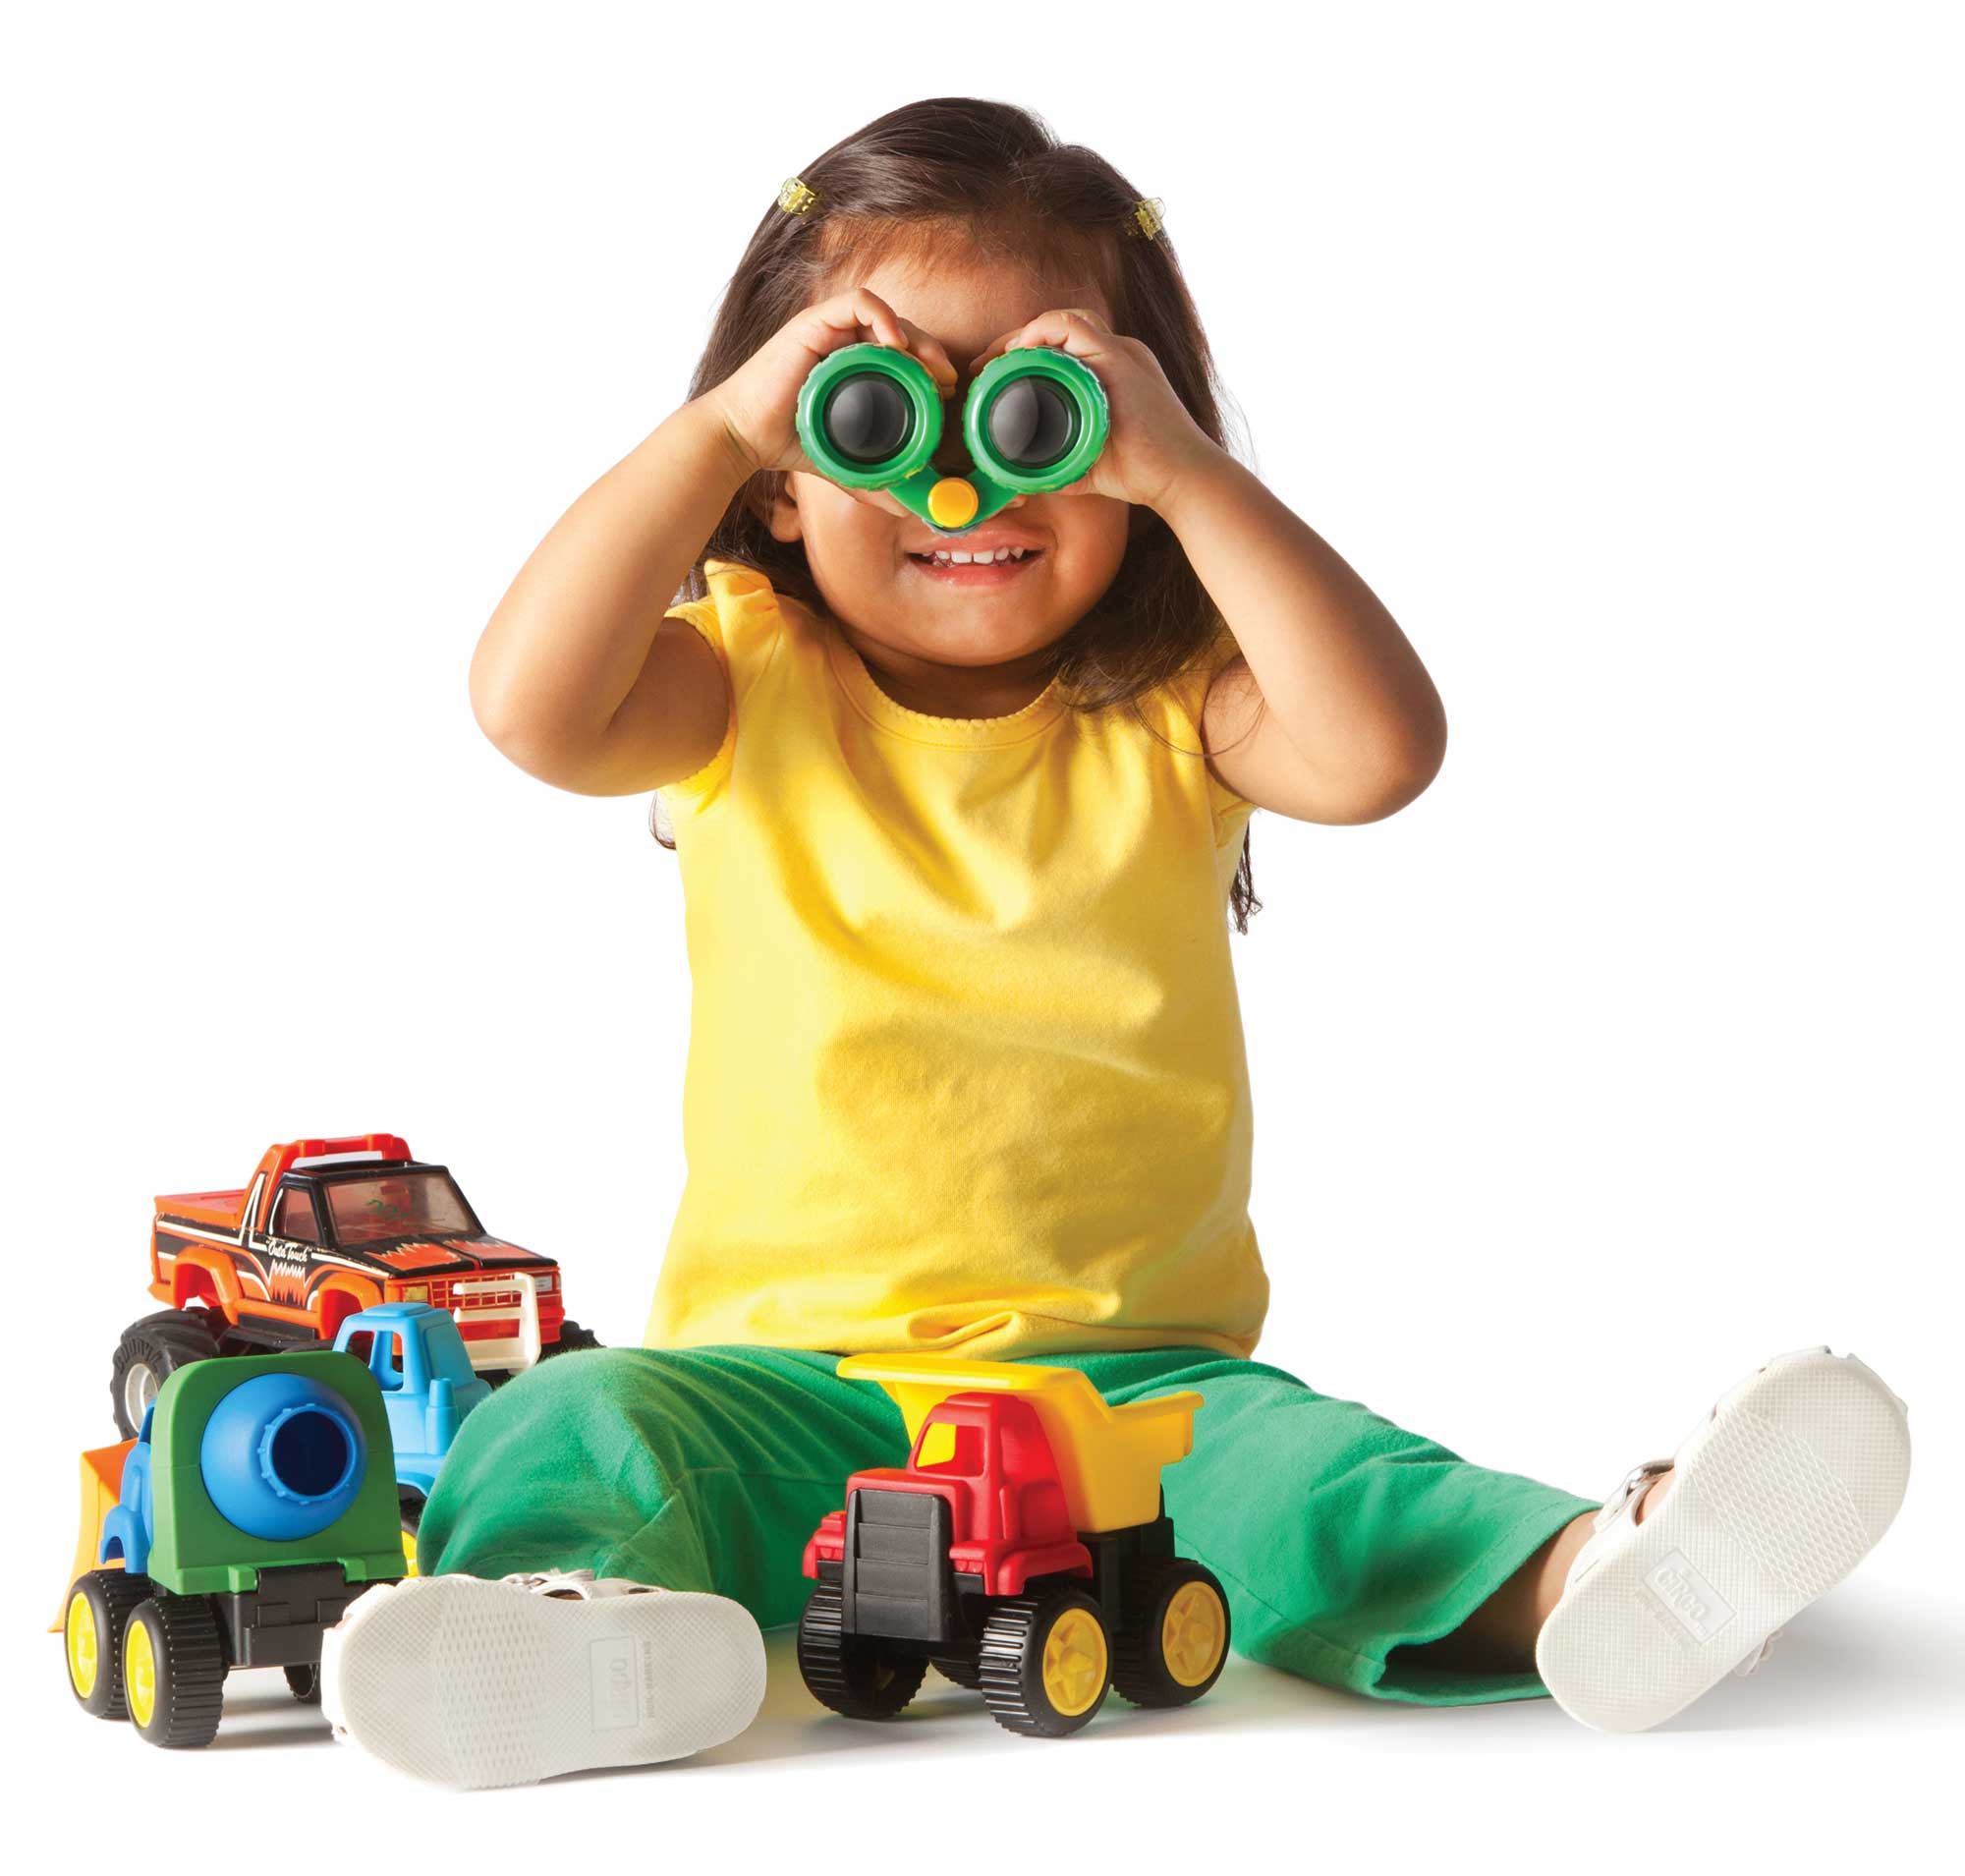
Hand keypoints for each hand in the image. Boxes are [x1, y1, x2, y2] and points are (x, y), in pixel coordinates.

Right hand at [702, 289, 958, 497]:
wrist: (743, 437)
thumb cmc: (785, 443)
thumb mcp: (840, 463)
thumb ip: (873, 484)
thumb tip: (907, 510)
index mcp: (851, 365)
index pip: (902, 352)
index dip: (929, 367)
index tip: (946, 393)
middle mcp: (841, 341)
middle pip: (900, 331)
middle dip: (931, 352)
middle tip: (947, 381)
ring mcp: (828, 329)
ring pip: (884, 314)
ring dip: (914, 335)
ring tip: (929, 365)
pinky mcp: (813, 323)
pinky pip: (857, 302)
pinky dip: (882, 315)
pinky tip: (896, 343)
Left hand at [967, 309, 1221, 512]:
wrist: (1181, 478)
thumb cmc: (1141, 474)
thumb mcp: (1087, 464)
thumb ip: (1057, 467)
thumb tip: (1021, 483)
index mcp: (1110, 371)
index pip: (1059, 346)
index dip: (1021, 355)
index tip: (991, 378)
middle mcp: (1116, 354)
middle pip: (1055, 330)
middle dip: (1013, 343)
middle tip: (983, 369)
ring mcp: (1120, 352)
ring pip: (1062, 321)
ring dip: (1022, 338)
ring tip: (995, 363)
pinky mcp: (1120, 359)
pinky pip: (1073, 326)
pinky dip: (1042, 332)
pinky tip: (1020, 353)